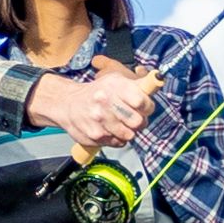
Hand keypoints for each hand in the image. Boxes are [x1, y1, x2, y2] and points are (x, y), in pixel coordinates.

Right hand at [27, 64, 159, 147]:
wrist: (67, 104)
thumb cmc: (96, 92)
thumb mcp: (115, 80)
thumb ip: (137, 83)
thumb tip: (156, 82)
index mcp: (114, 85)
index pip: (141, 101)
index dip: (147, 106)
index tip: (144, 106)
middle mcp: (105, 101)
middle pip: (138, 121)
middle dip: (139, 121)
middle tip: (132, 118)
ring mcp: (99, 120)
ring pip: (130, 134)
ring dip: (128, 131)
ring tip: (119, 123)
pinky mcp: (95, 135)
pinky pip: (118, 142)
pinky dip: (117, 138)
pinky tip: (109, 129)